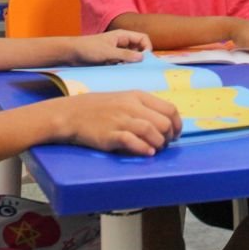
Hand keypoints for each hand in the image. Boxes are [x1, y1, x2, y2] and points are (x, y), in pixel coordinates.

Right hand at [63, 91, 181, 155]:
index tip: (175, 134)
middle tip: (164, 144)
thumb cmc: (101, 107)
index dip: (177, 124)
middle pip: (163, 122)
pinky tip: (147, 153)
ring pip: (151, 131)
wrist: (72, 114)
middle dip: (169, 137)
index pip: (169, 109)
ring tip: (155, 149)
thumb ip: (144, 108)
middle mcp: (132, 106)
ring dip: (158, 144)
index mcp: (138, 96)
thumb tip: (166, 123)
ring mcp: (121, 120)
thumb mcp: (125, 99)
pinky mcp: (110, 135)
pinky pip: (132, 141)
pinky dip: (143, 148)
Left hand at [69, 30, 150, 64]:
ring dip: (131, 64)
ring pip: (131, 57)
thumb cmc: (88, 48)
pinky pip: (123, 63)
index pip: (143, 38)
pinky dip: (124, 68)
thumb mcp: (108, 53)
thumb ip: (125, 55)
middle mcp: (122, 43)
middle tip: (136, 68)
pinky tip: (119, 72)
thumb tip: (142, 58)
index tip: (144, 60)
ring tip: (126, 70)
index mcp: (123, 36)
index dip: (147, 48)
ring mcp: (117, 51)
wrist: (71, 53)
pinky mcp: (111, 59)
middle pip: (139, 49)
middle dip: (139, 58)